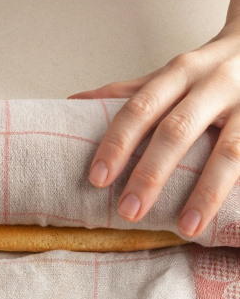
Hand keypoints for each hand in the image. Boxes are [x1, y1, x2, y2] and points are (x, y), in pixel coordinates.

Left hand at [67, 18, 239, 239]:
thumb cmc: (209, 71)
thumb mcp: (171, 74)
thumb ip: (129, 91)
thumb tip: (74, 103)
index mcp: (179, 72)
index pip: (141, 107)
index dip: (118, 142)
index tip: (97, 178)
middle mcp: (213, 84)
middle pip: (177, 130)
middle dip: (151, 173)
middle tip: (128, 211)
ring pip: (228, 152)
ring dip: (205, 192)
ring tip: (185, 227)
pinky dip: (239, 189)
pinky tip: (230, 216)